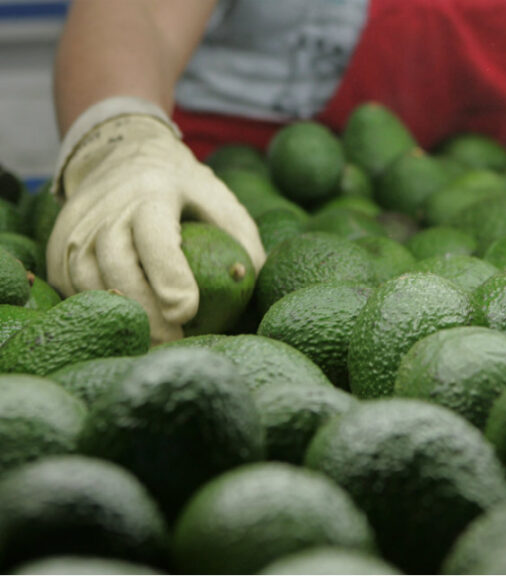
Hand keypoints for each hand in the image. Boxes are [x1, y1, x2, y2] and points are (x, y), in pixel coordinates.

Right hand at [47, 113, 264, 342]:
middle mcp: (108, 207)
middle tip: (173, 343)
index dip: (169, 276)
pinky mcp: (58, 242)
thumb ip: (242, 238)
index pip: (155, 238)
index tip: (187, 312)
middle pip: (118, 265)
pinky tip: (125, 326)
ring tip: (151, 343)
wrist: (121, 153)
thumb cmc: (184, 188)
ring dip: (118, 315)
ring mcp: (77, 225)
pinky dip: (96, 308)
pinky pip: (70, 283)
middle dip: (145, 310)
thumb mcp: (219, 199)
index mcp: (152, 192)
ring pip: (86, 278)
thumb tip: (257, 282)